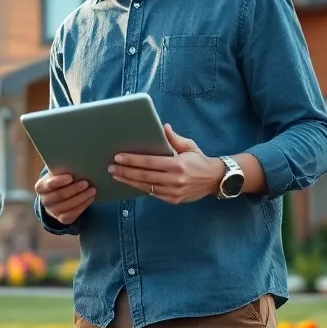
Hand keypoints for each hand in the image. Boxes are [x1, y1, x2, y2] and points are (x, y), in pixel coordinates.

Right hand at [36, 172, 94, 224]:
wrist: (58, 196)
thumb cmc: (60, 180)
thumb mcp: (58, 174)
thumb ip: (63, 169)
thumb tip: (78, 163)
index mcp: (41, 187)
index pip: (48, 185)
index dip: (59, 181)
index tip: (70, 177)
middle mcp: (45, 200)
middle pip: (59, 196)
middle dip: (74, 189)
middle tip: (86, 183)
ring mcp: (53, 211)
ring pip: (68, 206)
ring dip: (81, 198)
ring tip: (92, 190)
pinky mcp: (62, 218)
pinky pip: (72, 214)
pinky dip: (83, 206)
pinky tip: (90, 198)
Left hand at [108, 124, 225, 204]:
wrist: (214, 180)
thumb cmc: (200, 160)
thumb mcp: (189, 146)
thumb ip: (174, 138)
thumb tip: (163, 127)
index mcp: (177, 165)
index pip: (149, 162)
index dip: (132, 160)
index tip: (119, 157)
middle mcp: (174, 180)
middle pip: (144, 176)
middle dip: (125, 171)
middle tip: (111, 167)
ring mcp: (174, 192)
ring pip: (146, 187)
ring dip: (129, 181)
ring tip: (116, 175)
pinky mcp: (173, 200)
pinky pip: (153, 194)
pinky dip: (140, 188)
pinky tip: (130, 183)